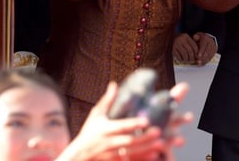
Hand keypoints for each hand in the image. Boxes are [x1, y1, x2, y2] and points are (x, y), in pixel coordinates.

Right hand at [59, 81, 191, 160]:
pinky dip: (141, 159)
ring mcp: (111, 155)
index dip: (133, 124)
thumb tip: (114, 84)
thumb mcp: (95, 117)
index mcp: (105, 130)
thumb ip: (106, 101)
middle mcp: (108, 143)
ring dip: (146, 149)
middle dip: (143, 138)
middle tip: (159, 132)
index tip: (146, 121)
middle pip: (128, 141)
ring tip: (161, 144)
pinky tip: (154, 156)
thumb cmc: (88, 134)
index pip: (120, 126)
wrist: (77, 157)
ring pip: (130, 153)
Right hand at [172, 33, 198, 64]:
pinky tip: (182, 60)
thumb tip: (197, 54)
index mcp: (186, 36)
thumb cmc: (180, 40)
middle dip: (192, 57)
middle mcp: (181, 40)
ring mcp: (176, 44)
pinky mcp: (172, 49)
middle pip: (190, 50)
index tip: (197, 56)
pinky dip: (181, 59)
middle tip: (192, 60)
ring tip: (187, 60)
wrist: (168, 38)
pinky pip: (178, 56)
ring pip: (184, 54)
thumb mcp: (186, 39)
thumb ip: (192, 44)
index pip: (194, 45)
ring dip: (187, 59)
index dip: (196, 52)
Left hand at [193, 32, 217, 64]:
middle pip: (207, 51)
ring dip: (204, 60)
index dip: (201, 51)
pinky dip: (206, 61)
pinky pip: (211, 57)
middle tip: (198, 61)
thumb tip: (195, 37)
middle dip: (203, 57)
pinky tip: (202, 64)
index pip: (204, 45)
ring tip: (199, 63)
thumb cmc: (201, 38)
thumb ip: (196, 36)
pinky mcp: (214, 52)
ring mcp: (213, 47)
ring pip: (210, 54)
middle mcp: (211, 43)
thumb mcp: (198, 35)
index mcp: (206, 39)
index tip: (198, 56)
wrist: (209, 38)